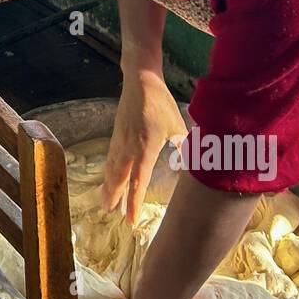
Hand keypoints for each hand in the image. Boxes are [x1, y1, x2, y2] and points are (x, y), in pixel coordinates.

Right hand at [101, 69, 187, 223]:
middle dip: (114, 197)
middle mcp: (129, 147)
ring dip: (108, 187)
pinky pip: (110, 158)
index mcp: (145, 147)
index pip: (138, 181)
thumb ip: (183, 145)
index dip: (133, 202)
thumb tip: (194, 162)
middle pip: (119, 178)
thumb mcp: (177, 124)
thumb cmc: (160, 102)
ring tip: (104, 203)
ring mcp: (120, 140)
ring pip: (112, 169)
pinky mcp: (116, 134)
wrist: (140, 80)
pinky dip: (108, 172)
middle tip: (109, 213)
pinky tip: (107, 178)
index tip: (129, 219)